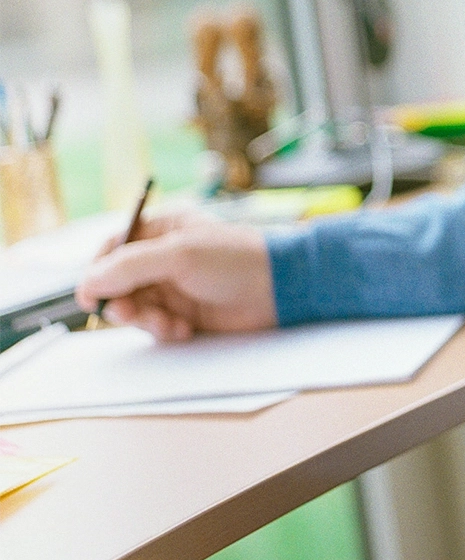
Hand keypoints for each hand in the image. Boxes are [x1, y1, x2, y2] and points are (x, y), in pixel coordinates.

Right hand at [75, 214, 275, 340]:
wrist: (281, 288)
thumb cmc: (236, 260)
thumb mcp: (179, 255)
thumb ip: (128, 267)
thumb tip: (87, 283)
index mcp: (163, 229)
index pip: (113, 248)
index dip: (99, 272)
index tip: (94, 296)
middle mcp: (164, 256)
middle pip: (118, 283)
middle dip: (123, 302)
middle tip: (133, 314)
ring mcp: (175, 285)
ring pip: (135, 307)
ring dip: (146, 320)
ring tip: (170, 324)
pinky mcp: (186, 311)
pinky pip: (156, 325)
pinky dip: (164, 330)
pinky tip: (186, 329)